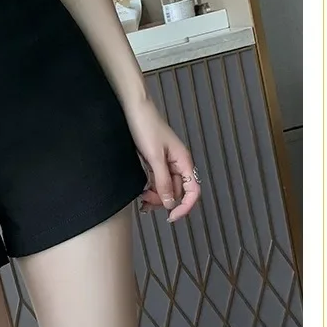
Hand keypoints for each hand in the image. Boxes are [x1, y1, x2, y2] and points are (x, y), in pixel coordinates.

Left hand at [125, 98, 200, 221]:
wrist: (134, 109)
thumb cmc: (146, 127)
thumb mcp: (154, 157)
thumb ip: (163, 181)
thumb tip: (171, 203)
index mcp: (184, 162)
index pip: (193, 191)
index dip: (185, 207)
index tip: (171, 217)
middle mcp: (178, 164)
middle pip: (177, 193)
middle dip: (163, 201)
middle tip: (145, 202)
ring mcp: (166, 163)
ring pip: (166, 188)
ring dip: (155, 196)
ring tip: (141, 197)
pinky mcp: (155, 162)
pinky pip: (156, 181)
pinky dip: (150, 188)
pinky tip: (141, 192)